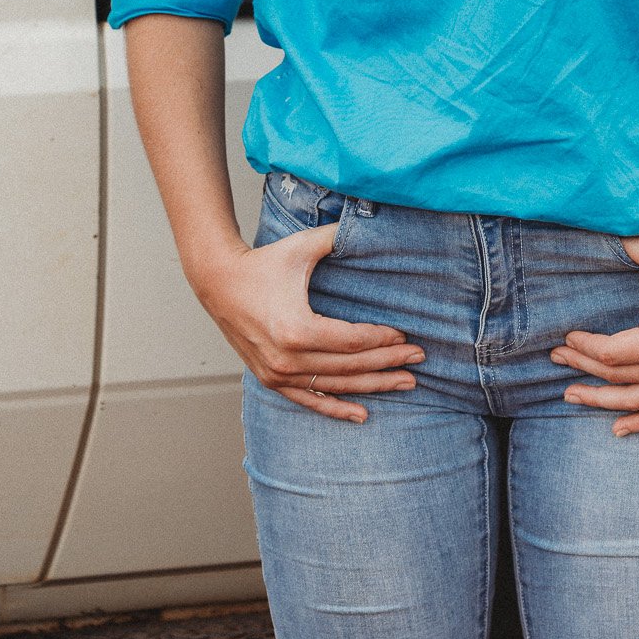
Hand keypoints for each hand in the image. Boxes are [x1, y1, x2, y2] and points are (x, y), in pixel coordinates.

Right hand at [198, 225, 423, 423]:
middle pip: (350, 366)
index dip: (382, 340)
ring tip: (406, 384)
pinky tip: (362, 414)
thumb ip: (337, 238)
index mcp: (297, 328)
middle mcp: (287, 358)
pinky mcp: (271, 380)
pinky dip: (336, 408)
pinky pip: (309, 400)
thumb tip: (369, 224)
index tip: (407, 337)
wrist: (219, 283)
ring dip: (373, 386)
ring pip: (335, 386)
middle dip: (388, 363)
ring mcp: (278, 373)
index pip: (352, 342)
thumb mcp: (302, 247)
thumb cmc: (263, 263)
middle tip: (419, 359)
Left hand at [550, 235, 638, 436]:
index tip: (566, 338)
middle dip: (583, 369)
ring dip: (602, 401)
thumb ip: (625, 246)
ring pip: (637, 401)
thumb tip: (593, 233)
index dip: (584, 348)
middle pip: (618, 378)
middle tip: (557, 360)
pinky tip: (617, 428)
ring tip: (573, 396)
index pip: (611, 354)